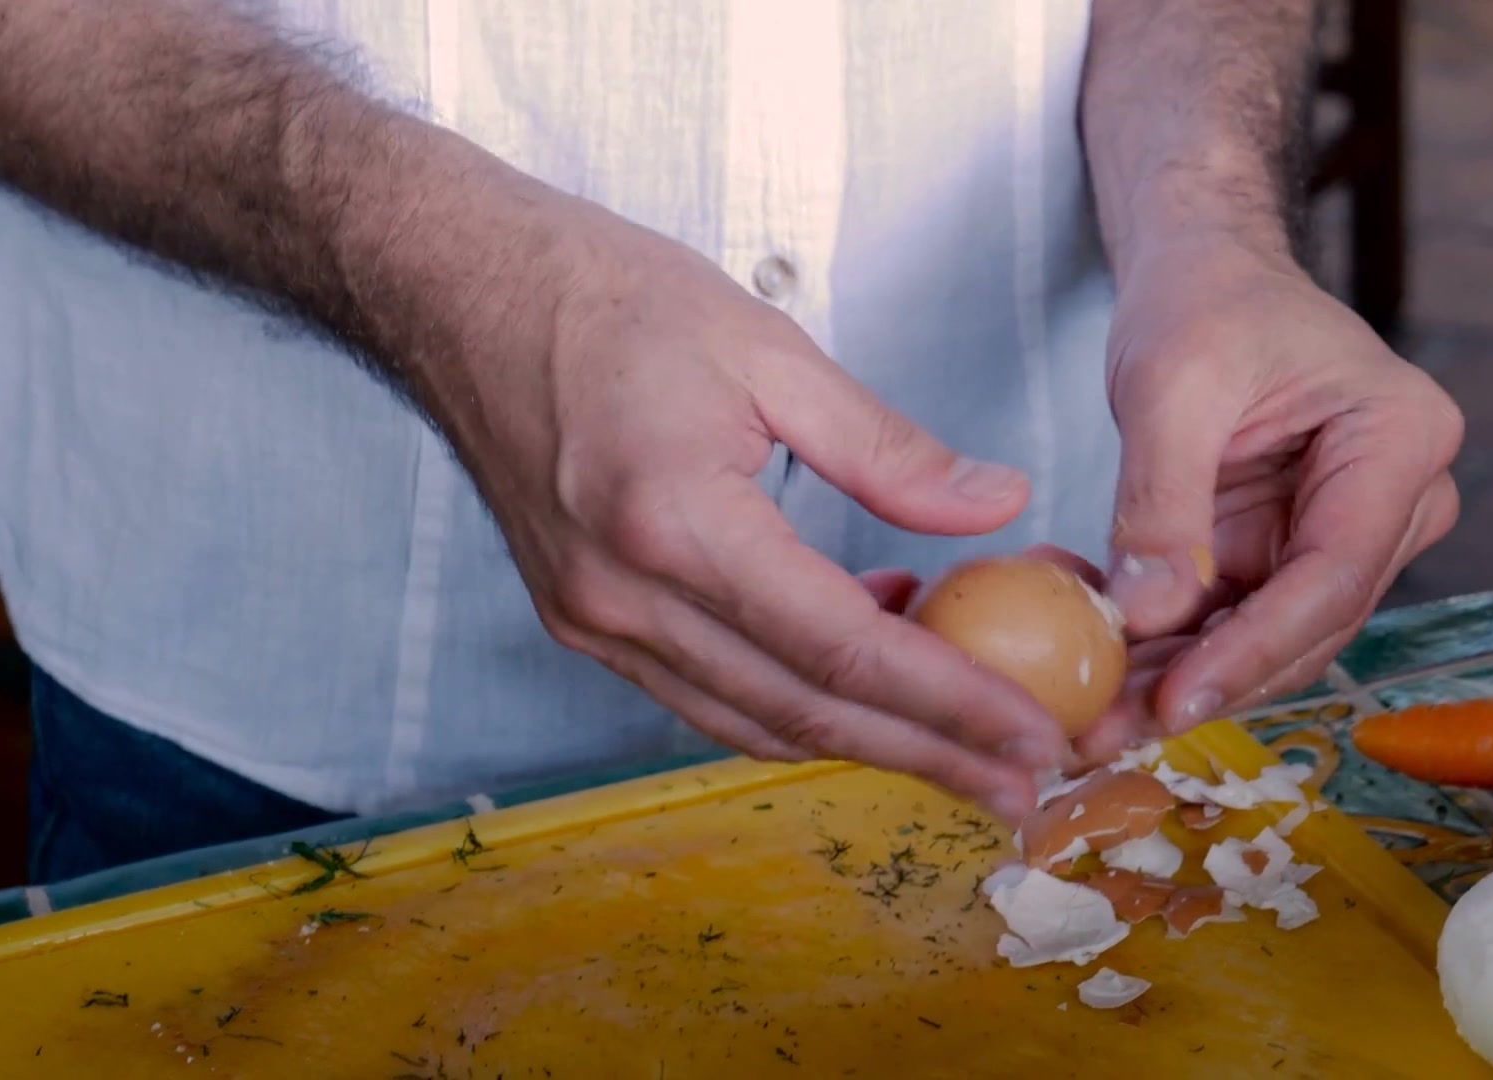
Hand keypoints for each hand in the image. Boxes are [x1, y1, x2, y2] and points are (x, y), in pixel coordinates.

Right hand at [415, 190, 1067, 819]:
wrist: (461, 293)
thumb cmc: (605, 298)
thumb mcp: (766, 348)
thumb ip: (884, 447)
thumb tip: (995, 503)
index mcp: (673, 521)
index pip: (839, 648)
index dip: (949, 702)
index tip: (1031, 733)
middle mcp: (622, 595)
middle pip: (801, 712)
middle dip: (925, 755)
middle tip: (1022, 782)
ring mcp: (591, 618)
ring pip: (751, 720)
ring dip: (862, 743)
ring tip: (963, 750)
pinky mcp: (582, 617)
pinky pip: (704, 691)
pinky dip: (789, 700)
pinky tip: (861, 673)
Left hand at [1077, 240, 1461, 759]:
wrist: (1202, 272)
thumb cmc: (1207, 299)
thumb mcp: (1173, 382)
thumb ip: (1162, 500)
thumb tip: (1147, 616)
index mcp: (1400, 442)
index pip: (1331, 576)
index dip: (1253, 652)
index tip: (1179, 702)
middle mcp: (1392, 501)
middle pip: (1303, 625)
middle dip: (1204, 683)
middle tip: (1107, 731)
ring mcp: (1338, 534)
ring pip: (1260, 638)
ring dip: (1172, 678)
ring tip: (1084, 713)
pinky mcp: (1281, 553)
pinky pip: (1223, 618)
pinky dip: (1158, 643)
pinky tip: (1087, 654)